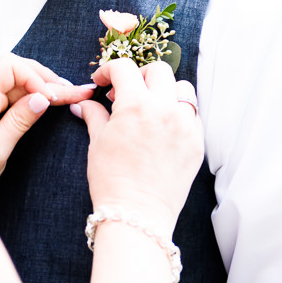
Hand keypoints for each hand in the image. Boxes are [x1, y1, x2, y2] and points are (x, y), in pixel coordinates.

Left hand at [0, 54, 95, 194]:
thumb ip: (19, 122)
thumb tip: (42, 98)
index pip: (12, 67)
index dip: (37, 78)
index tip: (54, 98)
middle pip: (15, 71)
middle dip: (46, 79)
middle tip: (76, 91)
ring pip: (11, 81)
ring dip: (38, 86)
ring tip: (67, 94)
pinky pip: (3, 92)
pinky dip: (25, 95)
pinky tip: (43, 100)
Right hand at [72, 58, 204, 235]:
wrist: (137, 214)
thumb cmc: (112, 180)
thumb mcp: (98, 142)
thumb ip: (94, 115)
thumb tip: (84, 103)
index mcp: (136, 105)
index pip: (124, 68)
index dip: (109, 70)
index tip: (103, 82)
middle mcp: (165, 109)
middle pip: (158, 70)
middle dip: (139, 75)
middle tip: (127, 91)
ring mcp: (185, 126)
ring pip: (183, 89)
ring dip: (165, 91)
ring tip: (150, 107)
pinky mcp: (197, 143)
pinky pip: (193, 115)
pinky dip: (179, 113)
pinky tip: (164, 127)